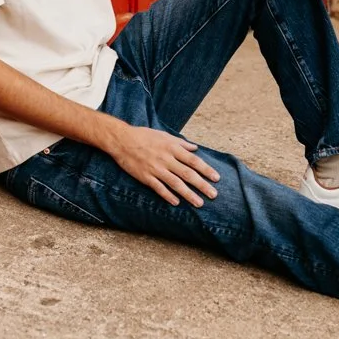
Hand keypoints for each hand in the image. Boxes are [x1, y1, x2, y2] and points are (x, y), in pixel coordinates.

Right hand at [103, 123, 220, 206]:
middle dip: (202, 185)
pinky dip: (168, 196)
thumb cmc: (144, 136)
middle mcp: (166, 159)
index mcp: (172, 148)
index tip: (216, 178)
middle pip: (188, 174)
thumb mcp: (164, 135)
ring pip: (176, 183)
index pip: (193, 161)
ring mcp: (156, 169)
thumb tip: (195, 148)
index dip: (206, 170)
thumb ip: (181, 143)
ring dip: (188, 194)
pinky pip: (159, 188)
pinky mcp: (145, 177)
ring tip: (199, 203)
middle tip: (214, 195)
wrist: (122, 140)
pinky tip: (177, 203)